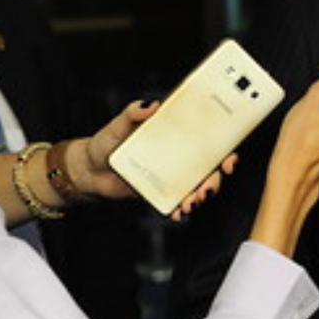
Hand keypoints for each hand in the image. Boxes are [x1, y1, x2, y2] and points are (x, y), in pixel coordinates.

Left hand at [67, 100, 235, 220]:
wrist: (89, 171)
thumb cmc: (107, 142)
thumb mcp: (119, 123)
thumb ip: (134, 112)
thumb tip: (151, 106)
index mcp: (178, 135)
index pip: (209, 139)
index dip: (226, 148)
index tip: (228, 158)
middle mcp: (181, 155)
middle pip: (210, 167)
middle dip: (216, 180)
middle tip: (207, 187)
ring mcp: (173, 175)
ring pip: (198, 186)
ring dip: (201, 196)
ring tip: (190, 203)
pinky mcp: (162, 192)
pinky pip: (179, 201)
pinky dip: (182, 209)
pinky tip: (178, 213)